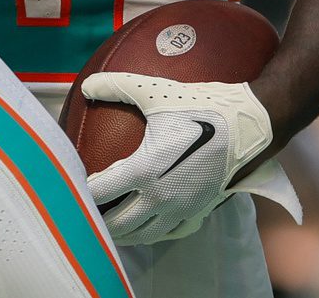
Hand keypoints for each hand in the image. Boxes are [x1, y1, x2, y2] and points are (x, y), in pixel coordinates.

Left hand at [79, 73, 276, 245]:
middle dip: (97, 222)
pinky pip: (172, 232)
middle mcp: (161, 197)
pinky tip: (148, 227)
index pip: (100, 191)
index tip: (67, 187)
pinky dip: (154, 233)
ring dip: (124, 233)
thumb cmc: (202, 106)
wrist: (251, 125)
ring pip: (144, 234)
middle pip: (118, 222)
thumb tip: (86, 84)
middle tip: (83, 216)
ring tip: (108, 228)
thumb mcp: (155, 91)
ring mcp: (182, 208)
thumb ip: (117, 86)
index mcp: (145, 171)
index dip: (80, 191)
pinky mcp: (201, 211)